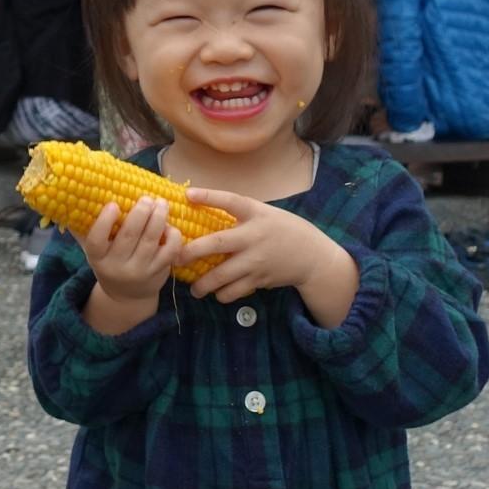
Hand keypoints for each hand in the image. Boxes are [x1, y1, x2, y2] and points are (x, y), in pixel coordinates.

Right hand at [77, 196, 183, 307]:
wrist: (127, 295)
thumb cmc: (109, 261)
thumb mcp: (94, 250)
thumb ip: (84, 228)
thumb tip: (69, 197)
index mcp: (97, 257)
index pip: (96, 240)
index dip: (104, 222)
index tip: (113, 204)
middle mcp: (117, 266)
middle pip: (128, 236)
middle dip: (140, 213)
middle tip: (147, 198)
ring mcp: (139, 271)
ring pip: (150, 240)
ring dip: (158, 218)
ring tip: (161, 203)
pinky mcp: (158, 272)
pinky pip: (169, 251)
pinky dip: (172, 236)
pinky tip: (170, 225)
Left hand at [183, 188, 357, 324]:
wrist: (312, 256)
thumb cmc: (282, 230)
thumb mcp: (264, 213)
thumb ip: (239, 213)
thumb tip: (201, 206)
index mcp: (256, 214)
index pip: (231, 201)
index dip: (209, 197)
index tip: (188, 194)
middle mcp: (254, 236)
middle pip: (217, 243)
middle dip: (191, 252)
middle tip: (176, 258)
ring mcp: (256, 260)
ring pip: (222, 275)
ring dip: (204, 284)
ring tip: (194, 289)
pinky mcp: (260, 279)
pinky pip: (235, 291)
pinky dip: (223, 294)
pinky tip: (217, 293)